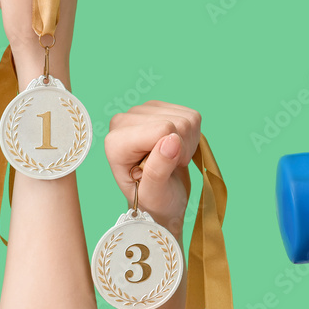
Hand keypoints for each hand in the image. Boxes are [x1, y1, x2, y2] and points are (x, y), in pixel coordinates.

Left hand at [104, 101, 201, 235]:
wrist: (162, 199)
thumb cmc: (154, 200)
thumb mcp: (153, 194)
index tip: (162, 171)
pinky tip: (177, 149)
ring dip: (187, 144)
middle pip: (176, 123)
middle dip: (181, 149)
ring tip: (172, 160)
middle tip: (168, 167)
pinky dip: (191, 137)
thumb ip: (158, 169)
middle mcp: (125, 121)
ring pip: (187, 119)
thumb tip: (172, 139)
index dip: (173, 153)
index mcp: (116, 142)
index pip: (162, 129)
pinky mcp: (159, 108)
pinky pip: (192, 116)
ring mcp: (142, 112)